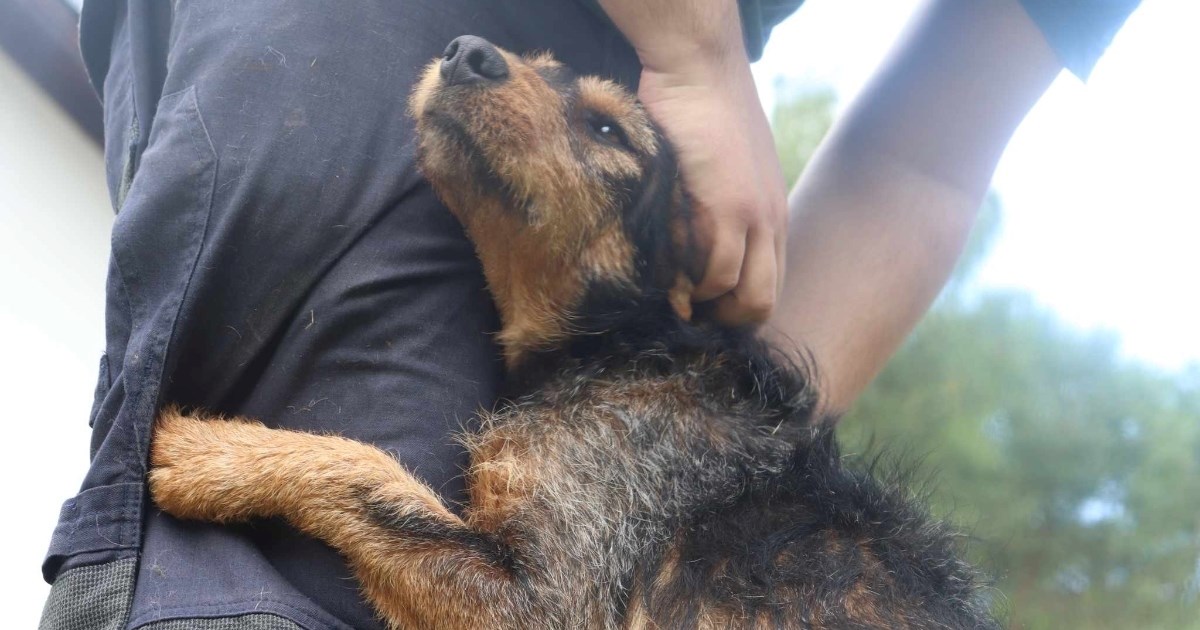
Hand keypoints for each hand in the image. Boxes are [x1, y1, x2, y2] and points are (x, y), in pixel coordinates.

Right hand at [596, 0, 787, 325]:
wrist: (698, 69)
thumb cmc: (700, 112)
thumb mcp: (722, 167)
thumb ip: (719, 206)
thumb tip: (692, 246)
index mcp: (773, 212)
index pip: (770, 284)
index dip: (736, 309)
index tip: (701, 312)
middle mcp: (773, 219)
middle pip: (765, 302)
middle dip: (725, 321)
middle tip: (688, 318)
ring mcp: (755, 216)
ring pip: (748, 296)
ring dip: (708, 308)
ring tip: (677, 302)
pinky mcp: (729, 208)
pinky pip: (720, 270)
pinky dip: (695, 285)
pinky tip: (673, 275)